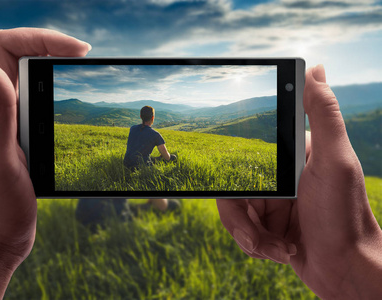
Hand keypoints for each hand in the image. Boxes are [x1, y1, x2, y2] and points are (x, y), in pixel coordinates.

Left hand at [0, 28, 90, 298]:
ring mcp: (10, 124)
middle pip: (19, 56)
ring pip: (29, 79)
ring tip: (83, 72)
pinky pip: (37, 104)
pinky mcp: (22, 140)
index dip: (40, 38)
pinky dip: (57, 95)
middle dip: (51, 45)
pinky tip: (74, 107)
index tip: (78, 50)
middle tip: (84, 56)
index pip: (5, 48)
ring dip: (55, 68)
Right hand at [217, 65, 381, 298]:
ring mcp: (273, 202)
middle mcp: (280, 177)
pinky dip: (257, 246)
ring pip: (233, 212)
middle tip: (259, 234)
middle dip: (242, 218)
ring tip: (276, 247)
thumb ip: (322, 115)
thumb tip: (315, 68)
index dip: (234, 171)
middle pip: (232, 188)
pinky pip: (242, 231)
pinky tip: (280, 252)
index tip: (240, 188)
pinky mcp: (268, 226)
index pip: (246, 153)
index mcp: (292, 156)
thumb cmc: (344, 216)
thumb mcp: (335, 161)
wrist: (346, 271)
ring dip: (250, 236)